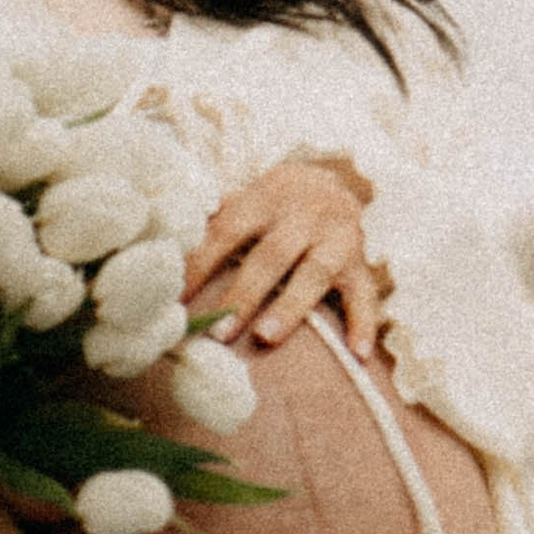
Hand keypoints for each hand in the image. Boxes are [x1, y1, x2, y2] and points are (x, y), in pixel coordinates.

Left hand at [185, 157, 384, 361]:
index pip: (228, 230)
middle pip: (272, 255)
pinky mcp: (360, 262)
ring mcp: (336, 238)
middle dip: (245, 293)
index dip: (202, 263)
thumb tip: (168, 242)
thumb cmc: (273, 201)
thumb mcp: (247, 195)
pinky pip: (365, 293)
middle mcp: (303, 215)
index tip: (177, 299)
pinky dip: (363, 323)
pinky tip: (357, 353)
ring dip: (291, 306)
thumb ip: (215, 216)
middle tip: (219, 331)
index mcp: (266, 198)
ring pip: (315, 272)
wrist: (334, 179)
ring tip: (267, 337)